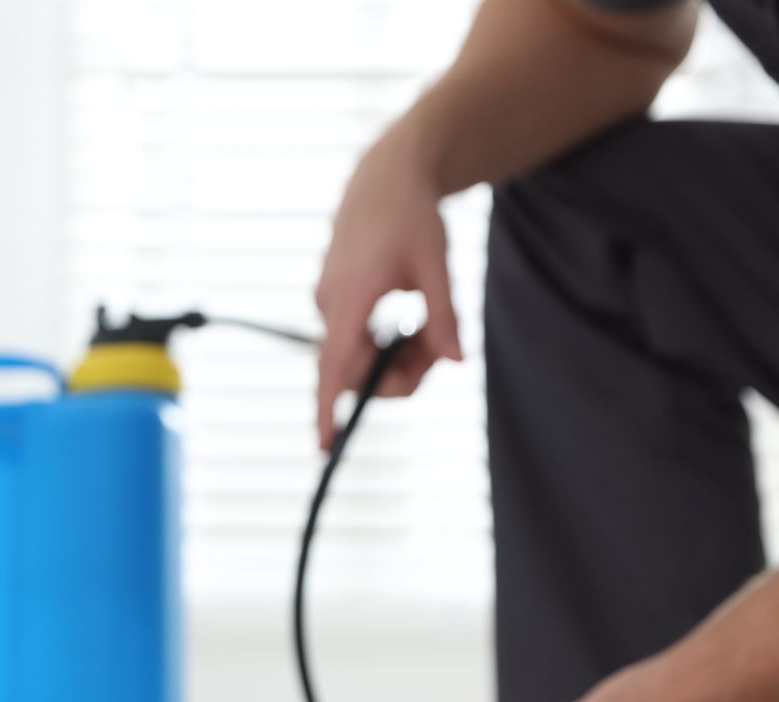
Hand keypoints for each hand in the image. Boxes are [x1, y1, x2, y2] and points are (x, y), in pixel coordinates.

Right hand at [313, 131, 463, 450]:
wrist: (384, 177)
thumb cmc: (411, 215)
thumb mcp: (437, 263)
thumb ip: (444, 317)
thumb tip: (455, 361)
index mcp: (350, 298)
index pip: (332, 368)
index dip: (327, 410)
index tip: (325, 446)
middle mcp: (329, 306)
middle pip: (354, 372)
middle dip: (398, 374)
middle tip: (440, 349)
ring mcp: (328, 304)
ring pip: (357, 359)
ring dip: (395, 357)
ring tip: (427, 327)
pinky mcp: (334, 301)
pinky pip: (355, 342)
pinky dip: (384, 343)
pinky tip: (407, 319)